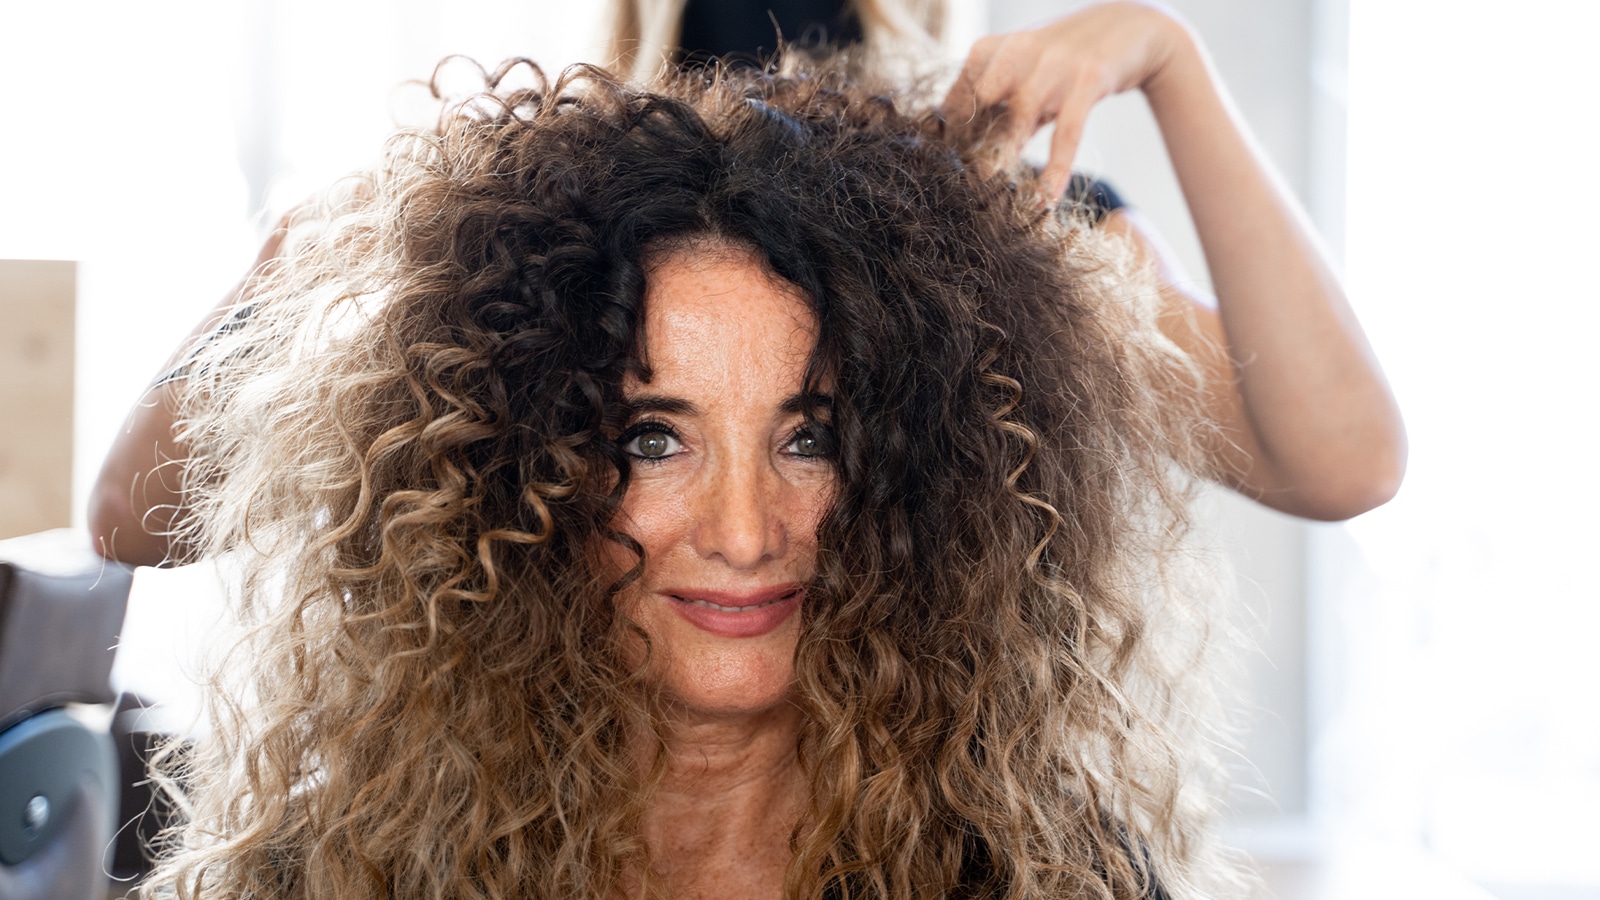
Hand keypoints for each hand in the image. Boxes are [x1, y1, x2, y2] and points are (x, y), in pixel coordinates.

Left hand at [941, 2, 1191, 202]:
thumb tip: (972, 162)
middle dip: (970, 142)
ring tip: (994, 198)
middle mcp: (1020, 50)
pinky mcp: (1089, 78)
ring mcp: (1056, 62)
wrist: (1132, 29)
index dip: (950, 131)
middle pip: (982, 102)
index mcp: (995, 48)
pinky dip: (1055, 169)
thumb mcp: (1027, 82)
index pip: (959, 94)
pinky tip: (1046, 199)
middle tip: (963, 184)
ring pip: (1020, 114)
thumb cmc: (1066, 64)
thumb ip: (1000, 116)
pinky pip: (1067, 131)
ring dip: (1006, 157)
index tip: (944, 165)